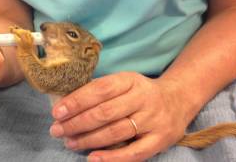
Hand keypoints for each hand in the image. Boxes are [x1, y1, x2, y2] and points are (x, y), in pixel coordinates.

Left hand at [50, 72, 190, 161]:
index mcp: (130, 80)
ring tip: (70, 142)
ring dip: (88, 139)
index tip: (57, 112)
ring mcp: (153, 120)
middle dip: (77, 123)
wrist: (178, 100)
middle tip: (57, 130)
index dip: (77, 101)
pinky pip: (133, 153)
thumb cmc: (141, 92)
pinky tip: (93, 158)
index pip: (100, 89)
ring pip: (115, 132)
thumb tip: (68, 104)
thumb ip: (101, 90)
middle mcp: (143, 98)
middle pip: (105, 112)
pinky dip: (111, 158)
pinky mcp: (160, 140)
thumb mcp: (125, 82)